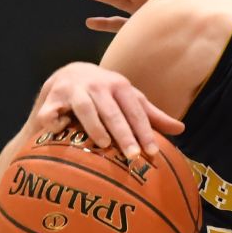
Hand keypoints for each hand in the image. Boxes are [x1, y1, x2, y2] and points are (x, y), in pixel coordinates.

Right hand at [34, 62, 183, 159]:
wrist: (67, 75)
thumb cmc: (105, 94)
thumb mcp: (128, 100)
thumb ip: (151, 116)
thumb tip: (181, 129)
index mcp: (119, 85)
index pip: (135, 111)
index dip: (144, 132)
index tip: (153, 153)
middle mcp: (96, 84)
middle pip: (112, 111)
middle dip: (123, 134)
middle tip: (133, 156)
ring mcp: (72, 90)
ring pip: (85, 108)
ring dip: (94, 126)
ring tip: (103, 145)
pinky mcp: (50, 99)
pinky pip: (52, 113)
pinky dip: (55, 122)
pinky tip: (61, 132)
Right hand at [78, 0, 186, 32]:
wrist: (201, 33)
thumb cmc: (195, 20)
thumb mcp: (186, 12)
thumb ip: (172, 11)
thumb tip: (157, 14)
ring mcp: (142, 11)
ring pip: (117, 0)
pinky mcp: (139, 26)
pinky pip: (118, 24)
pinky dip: (105, 23)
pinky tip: (90, 22)